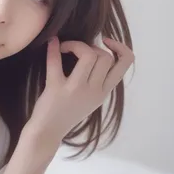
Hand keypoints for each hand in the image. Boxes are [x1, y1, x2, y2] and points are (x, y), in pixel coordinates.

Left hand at [24, 36, 134, 154]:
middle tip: (77, 50)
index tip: (106, 42)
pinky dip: (53, 48)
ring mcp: (76, 90)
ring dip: (76, 44)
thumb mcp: (91, 98)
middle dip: (92, 45)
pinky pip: (55, 62)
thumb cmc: (68, 112)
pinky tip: (52, 43)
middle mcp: (94, 91)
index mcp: (104, 92)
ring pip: (89, 55)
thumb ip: (98, 79)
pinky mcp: (56, 89)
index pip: (125, 64)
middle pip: (105, 57)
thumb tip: (97, 50)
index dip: (120, 47)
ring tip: (65, 48)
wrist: (48, 132)